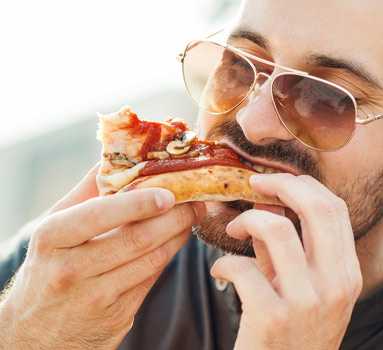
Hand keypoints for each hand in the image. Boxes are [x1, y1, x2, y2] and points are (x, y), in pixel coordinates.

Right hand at [0, 164, 205, 348]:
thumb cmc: (49, 267)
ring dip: (180, 233)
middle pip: (137, 238)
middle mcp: (71, 270)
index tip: (169, 192)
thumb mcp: (54, 228)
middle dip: (175, 216)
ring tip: (194, 213)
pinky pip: (153, 277)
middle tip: (197, 199)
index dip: (139, 203)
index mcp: (52, 239)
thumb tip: (118, 154)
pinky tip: (178, 238)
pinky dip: (170, 254)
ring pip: (152, 259)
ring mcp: (96, 296)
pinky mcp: (118, 315)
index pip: (100, 215)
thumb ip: (86, 193)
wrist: (34, 333)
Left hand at [210, 173, 361, 349]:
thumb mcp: (306, 295)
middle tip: (252, 185)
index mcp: (348, 275)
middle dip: (280, 186)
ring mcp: (306, 302)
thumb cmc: (291, 338)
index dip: (304, 185)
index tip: (277, 183)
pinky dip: (224, 265)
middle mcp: (334, 285)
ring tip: (232, 232)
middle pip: (316, 208)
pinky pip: (242, 268)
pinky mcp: (272, 318)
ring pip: (275, 230)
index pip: (336, 209)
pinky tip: (220, 275)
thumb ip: (291, 254)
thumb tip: (266, 207)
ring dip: (246, 221)